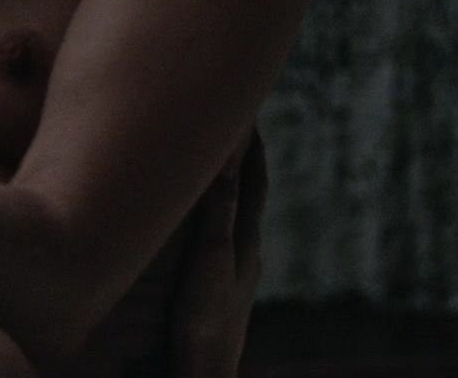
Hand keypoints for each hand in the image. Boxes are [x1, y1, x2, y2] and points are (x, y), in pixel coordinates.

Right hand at [168, 131, 265, 376]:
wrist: (208, 374)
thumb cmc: (205, 321)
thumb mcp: (209, 262)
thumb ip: (218, 213)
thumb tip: (225, 160)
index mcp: (246, 238)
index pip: (253, 177)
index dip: (250, 142)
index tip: (247, 107)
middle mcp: (247, 250)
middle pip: (250, 191)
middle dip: (244, 156)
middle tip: (238, 122)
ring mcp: (237, 270)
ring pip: (238, 215)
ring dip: (231, 185)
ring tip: (222, 163)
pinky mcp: (223, 288)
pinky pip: (224, 236)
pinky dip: (219, 215)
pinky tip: (211, 225)